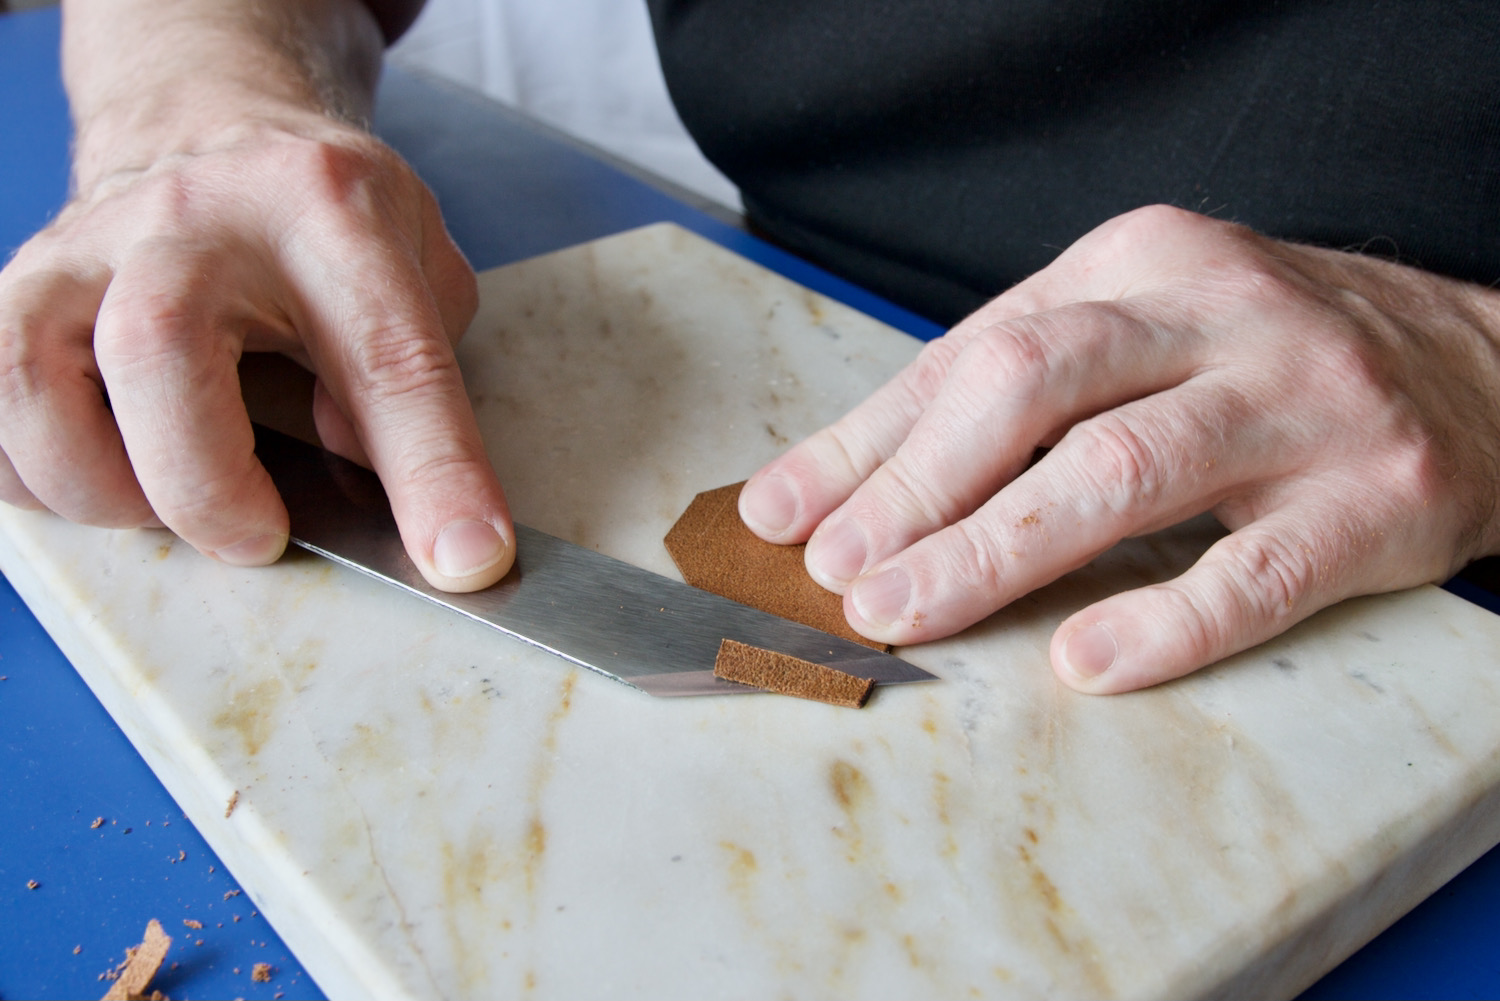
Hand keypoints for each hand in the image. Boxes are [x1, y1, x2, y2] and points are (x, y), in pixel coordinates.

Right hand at [0, 0, 513, 592]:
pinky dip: (35, 474)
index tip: (465, 559)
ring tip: (169, 504)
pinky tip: (106, 475)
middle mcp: (191, 221)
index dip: (431, 471)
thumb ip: (422, 371)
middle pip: (158, 348)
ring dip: (101, 483)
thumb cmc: (325, 216)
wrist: (210, 124)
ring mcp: (84, 251)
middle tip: (258, 534)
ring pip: (30, 377)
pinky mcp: (16, 292)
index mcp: (325, 211)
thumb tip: (374, 478)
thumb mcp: (418, 264)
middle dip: (207, 482)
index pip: (387, 356)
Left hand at [739, 205, 1499, 691]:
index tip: (783, 520)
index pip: (970, 355)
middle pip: (1032, 385)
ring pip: (1124, 468)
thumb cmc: (1261, 360)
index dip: (867, 444)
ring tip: (906, 611)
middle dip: (916, 487)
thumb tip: (823, 489)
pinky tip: (1084, 660)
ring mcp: (1303, 400)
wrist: (1477, 368)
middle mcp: (1217, 313)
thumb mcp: (1131, 337)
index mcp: (1137, 263)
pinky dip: (1164, 619)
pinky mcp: (1378, 496)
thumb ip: (992, 397)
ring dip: (995, 550)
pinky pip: (1256, 568)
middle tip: (838, 573)